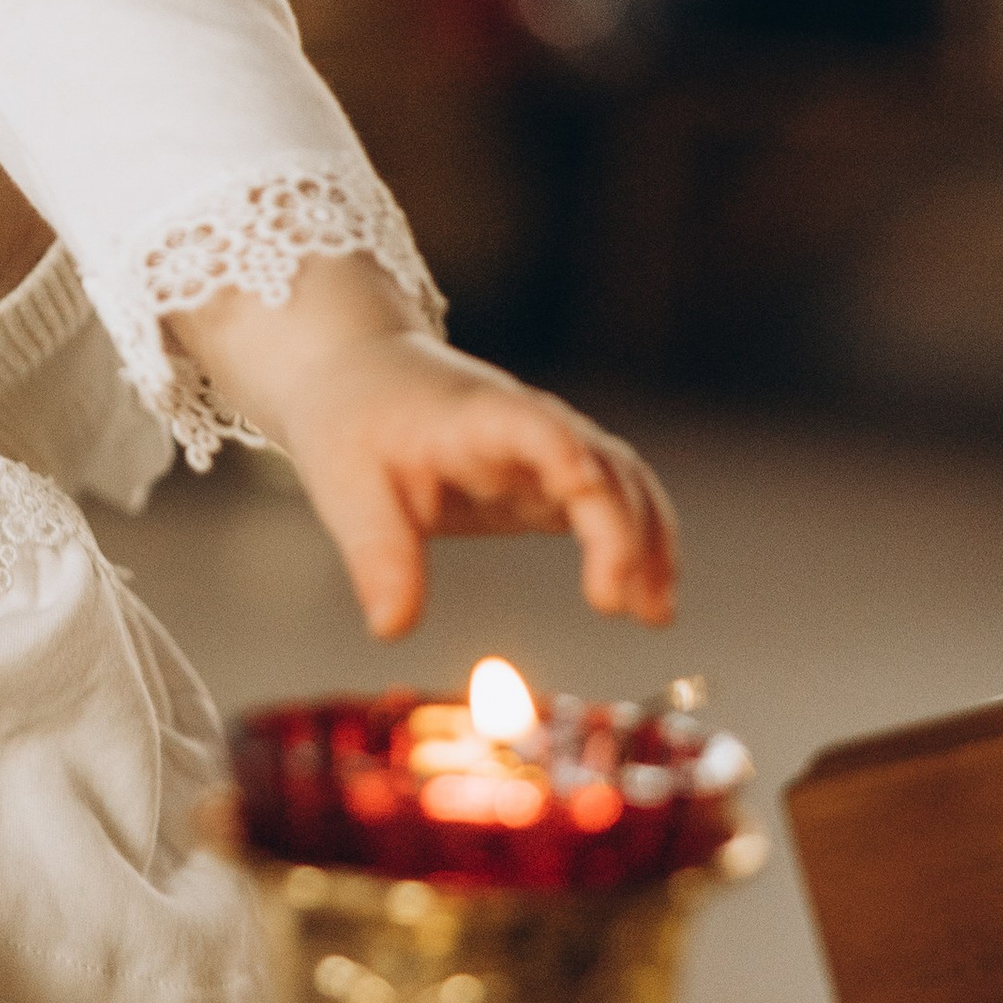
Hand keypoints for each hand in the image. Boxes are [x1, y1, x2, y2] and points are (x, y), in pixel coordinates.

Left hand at [171, 261, 676, 639]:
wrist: (356, 374)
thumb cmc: (350, 421)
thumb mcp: (346, 487)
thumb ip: (377, 554)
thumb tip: (392, 629)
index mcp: (475, 417)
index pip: (532, 425)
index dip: (562, 452)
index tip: (580, 490)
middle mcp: (527, 425)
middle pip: (601, 461)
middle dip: (621, 526)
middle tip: (613, 601)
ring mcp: (547, 449)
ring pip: (624, 480)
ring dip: (650, 540)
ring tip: (656, 614)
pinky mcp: (550, 478)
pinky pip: (615, 503)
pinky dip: (642, 547)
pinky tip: (651, 604)